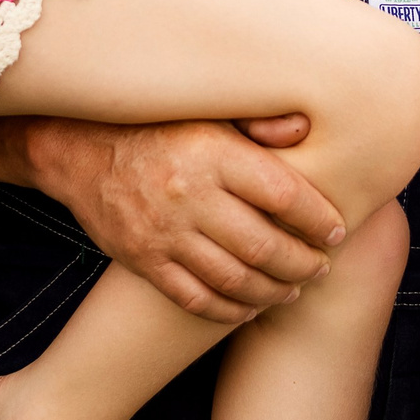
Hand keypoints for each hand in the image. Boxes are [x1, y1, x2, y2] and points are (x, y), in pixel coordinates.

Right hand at [27, 117, 341, 323]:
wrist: (82, 149)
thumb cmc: (160, 127)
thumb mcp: (208, 110)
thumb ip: (258, 120)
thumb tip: (307, 128)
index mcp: (213, 153)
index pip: (284, 195)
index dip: (319, 219)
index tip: (336, 230)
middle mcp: (189, 195)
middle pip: (264, 246)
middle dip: (303, 263)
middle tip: (321, 267)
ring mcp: (164, 233)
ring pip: (234, 279)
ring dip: (273, 291)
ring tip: (293, 289)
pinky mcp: (143, 260)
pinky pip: (195, 298)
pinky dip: (229, 309)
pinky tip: (250, 306)